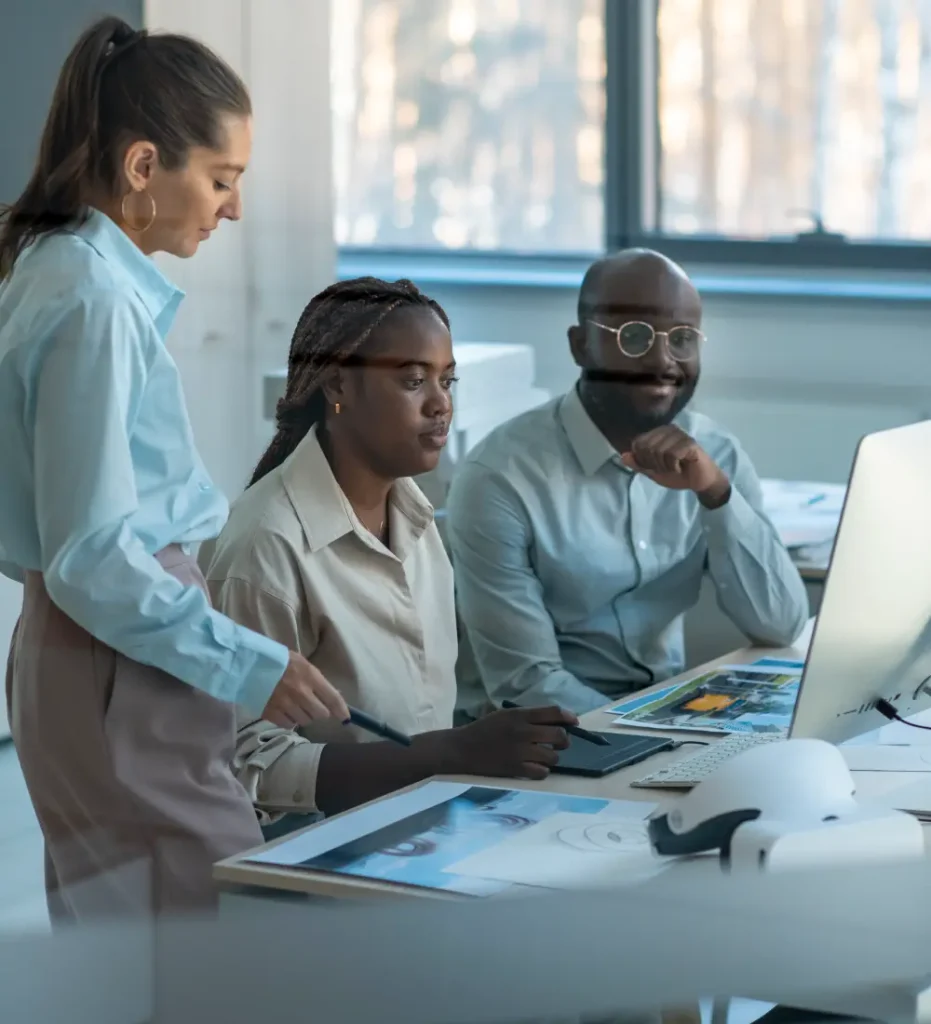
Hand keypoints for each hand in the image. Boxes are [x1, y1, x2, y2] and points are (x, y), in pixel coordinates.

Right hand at [262, 651, 349, 728]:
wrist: (249, 663)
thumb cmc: (278, 659)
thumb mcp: (301, 662)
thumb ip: (316, 679)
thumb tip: (332, 695)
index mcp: (310, 676)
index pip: (333, 698)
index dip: (342, 710)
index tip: (345, 718)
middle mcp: (301, 693)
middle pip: (321, 714)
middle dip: (319, 711)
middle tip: (312, 705)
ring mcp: (286, 705)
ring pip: (305, 721)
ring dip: (304, 716)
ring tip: (296, 705)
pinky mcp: (271, 713)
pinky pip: (288, 724)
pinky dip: (289, 720)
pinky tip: (285, 711)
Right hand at [434, 706, 576, 780]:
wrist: (461, 749)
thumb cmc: (483, 730)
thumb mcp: (504, 715)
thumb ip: (527, 717)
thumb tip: (553, 722)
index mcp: (519, 715)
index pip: (553, 712)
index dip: (568, 717)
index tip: (574, 722)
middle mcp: (523, 732)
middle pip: (559, 736)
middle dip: (563, 740)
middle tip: (558, 744)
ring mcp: (520, 752)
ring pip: (553, 756)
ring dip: (552, 757)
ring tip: (543, 757)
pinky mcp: (516, 769)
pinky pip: (542, 772)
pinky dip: (542, 771)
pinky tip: (535, 768)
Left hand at [621, 425, 730, 506]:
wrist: (698, 482)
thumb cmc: (677, 474)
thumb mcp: (653, 472)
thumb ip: (638, 464)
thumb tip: (623, 456)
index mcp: (657, 433)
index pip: (637, 444)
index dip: (643, 460)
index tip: (656, 466)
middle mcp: (668, 429)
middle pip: (646, 447)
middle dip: (654, 464)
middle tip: (667, 468)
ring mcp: (680, 434)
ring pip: (658, 451)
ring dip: (665, 466)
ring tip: (675, 467)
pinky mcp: (689, 443)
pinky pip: (671, 455)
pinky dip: (674, 466)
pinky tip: (682, 467)